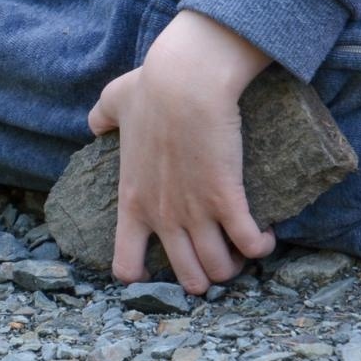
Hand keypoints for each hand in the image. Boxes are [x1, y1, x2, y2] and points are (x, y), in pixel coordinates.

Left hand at [87, 10, 275, 293]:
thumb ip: (101, 118)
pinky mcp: (228, 200)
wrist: (185, 82)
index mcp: (132, 202)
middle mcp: (163, 217)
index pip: (126, 265)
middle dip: (203, 278)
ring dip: (233, 265)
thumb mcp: (113, 103)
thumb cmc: (151, 89)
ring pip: (220, 269)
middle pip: (188, 277)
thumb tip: (95, 121)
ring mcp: (196, 213)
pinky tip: (265, 235)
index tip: (158, 265)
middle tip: (214, 259)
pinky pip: (249, 243)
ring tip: (242, 249)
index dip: (141, 275)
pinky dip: (261, 245)